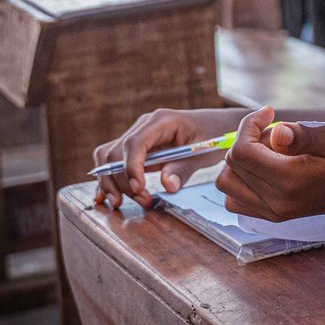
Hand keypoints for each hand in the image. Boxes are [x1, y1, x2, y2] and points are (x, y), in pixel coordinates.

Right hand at [92, 107, 242, 208]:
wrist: (220, 126)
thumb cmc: (216, 134)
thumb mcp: (205, 151)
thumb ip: (185, 168)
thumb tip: (167, 186)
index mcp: (162, 121)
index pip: (135, 143)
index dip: (131, 167)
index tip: (139, 188)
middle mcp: (144, 126)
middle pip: (116, 153)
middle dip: (122, 181)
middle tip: (142, 200)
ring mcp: (138, 136)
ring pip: (109, 158)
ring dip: (111, 182)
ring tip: (122, 203)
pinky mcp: (137, 149)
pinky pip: (114, 162)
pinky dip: (108, 179)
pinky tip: (103, 197)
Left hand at [217, 107, 324, 221]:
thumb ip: (304, 136)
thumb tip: (276, 132)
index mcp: (290, 180)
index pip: (242, 152)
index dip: (248, 125)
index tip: (268, 113)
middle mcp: (277, 201)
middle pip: (232, 166)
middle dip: (246, 140)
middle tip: (275, 131)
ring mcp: (273, 212)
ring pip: (228, 184)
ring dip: (240, 161)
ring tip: (268, 149)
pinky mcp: (274, 215)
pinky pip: (236, 199)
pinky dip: (241, 180)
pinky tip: (264, 166)